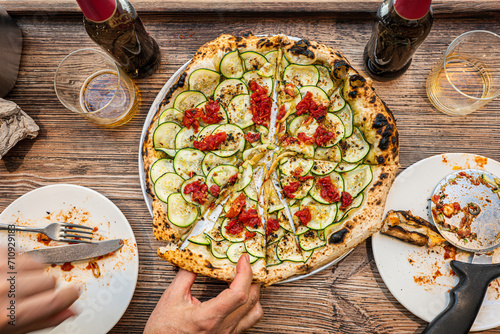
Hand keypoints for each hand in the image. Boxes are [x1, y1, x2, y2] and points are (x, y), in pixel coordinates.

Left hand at [0, 249, 79, 333]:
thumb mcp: (5, 330)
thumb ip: (40, 320)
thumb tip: (69, 310)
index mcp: (7, 314)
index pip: (54, 299)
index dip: (69, 296)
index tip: (74, 292)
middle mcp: (3, 289)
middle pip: (49, 280)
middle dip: (41, 288)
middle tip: (24, 295)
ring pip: (38, 263)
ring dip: (30, 273)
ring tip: (12, 282)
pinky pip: (22, 252)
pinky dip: (18, 262)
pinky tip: (5, 272)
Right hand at [145, 254, 262, 333]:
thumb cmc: (164, 329)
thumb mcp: (171, 297)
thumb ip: (187, 274)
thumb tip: (197, 257)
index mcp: (209, 317)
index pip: (238, 293)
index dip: (245, 273)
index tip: (243, 259)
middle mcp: (222, 328)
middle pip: (251, 300)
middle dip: (253, 278)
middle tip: (247, 263)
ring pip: (255, 313)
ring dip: (254, 293)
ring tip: (246, 279)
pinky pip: (247, 321)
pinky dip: (249, 306)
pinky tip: (241, 296)